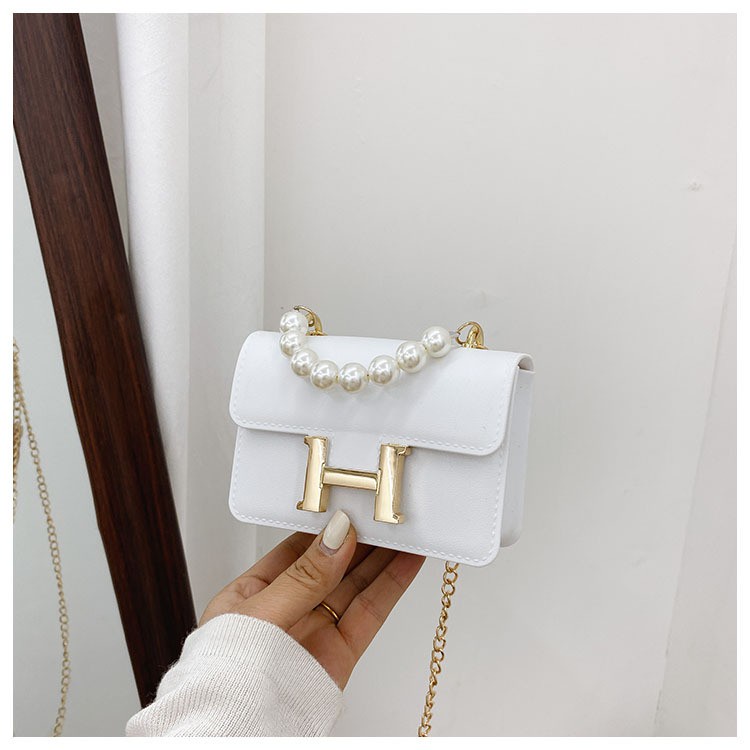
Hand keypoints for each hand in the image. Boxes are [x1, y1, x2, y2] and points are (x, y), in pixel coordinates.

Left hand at [199, 510, 424, 688]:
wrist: (238, 734)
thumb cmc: (225, 681)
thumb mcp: (260, 615)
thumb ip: (303, 577)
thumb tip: (334, 537)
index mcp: (253, 595)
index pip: (296, 549)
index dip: (326, 528)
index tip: (351, 506)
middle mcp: (287, 611)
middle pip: (332, 565)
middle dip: (360, 538)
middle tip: (386, 513)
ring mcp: (315, 632)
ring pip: (355, 585)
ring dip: (383, 557)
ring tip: (405, 530)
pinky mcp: (340, 655)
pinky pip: (369, 613)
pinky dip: (391, 586)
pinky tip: (406, 562)